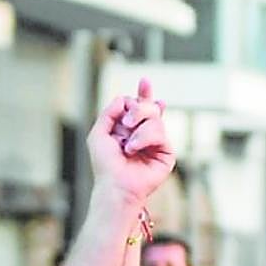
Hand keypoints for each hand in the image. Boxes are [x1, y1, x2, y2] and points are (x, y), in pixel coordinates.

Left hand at [88, 78, 174, 208]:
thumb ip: (109, 112)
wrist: (114, 184)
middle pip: (150, 107)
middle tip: (127, 122)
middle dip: (138, 109)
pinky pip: (160, 133)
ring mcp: (157, 143)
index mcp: (130, 129)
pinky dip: (144, 138)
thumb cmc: (105, 164)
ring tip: (127, 146)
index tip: (144, 81)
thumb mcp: (99, 133)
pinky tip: (134, 149)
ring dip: (138, 129)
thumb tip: (124, 98)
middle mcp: (145, 134)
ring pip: (156, 118)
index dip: (143, 94)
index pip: (140, 106)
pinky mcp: (167, 153)